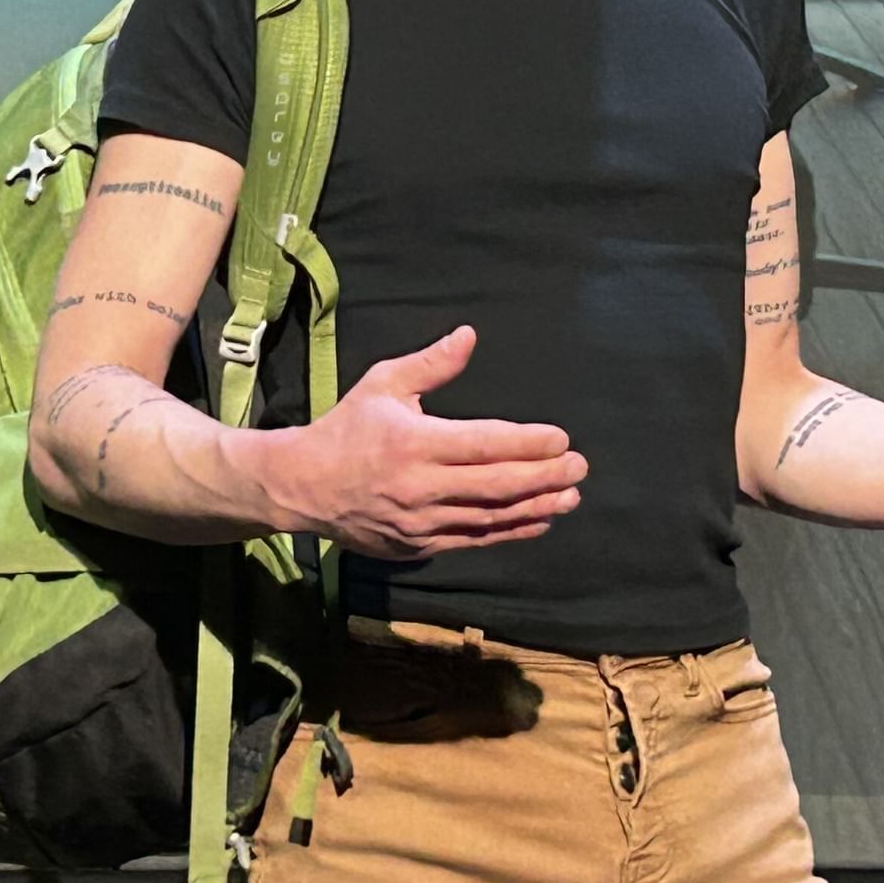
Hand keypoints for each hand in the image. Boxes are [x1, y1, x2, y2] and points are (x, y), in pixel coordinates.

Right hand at [266, 325, 586, 561]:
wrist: (304, 487)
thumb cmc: (347, 428)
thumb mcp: (383, 383)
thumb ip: (431, 364)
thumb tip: (470, 336)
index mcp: (414, 443)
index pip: (485, 444)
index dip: (528, 444)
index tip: (561, 439)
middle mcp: (421, 487)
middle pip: (497, 486)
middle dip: (545, 477)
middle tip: (580, 467)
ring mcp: (421, 523)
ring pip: (491, 519)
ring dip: (536, 508)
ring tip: (570, 497)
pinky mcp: (419, 546)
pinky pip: (475, 540)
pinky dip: (510, 531)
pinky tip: (539, 520)